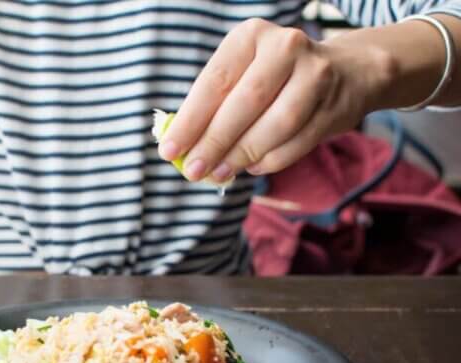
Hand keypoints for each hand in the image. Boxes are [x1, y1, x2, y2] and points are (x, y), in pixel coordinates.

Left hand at [158, 18, 393, 181]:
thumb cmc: (273, 78)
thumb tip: (179, 148)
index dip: (190, 120)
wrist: (346, 72)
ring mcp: (316, 75)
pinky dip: (269, 161)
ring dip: (242, 155)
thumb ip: (211, 107)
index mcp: (251, 36)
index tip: (169, 151)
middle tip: (193, 170)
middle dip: (214, 143)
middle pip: (245, 103)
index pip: (214, 82)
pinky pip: (296, 143)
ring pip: (275, 125)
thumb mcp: (240, 75)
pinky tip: (251, 167)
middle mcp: (286, 47)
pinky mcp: (334, 106)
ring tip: (219, 173)